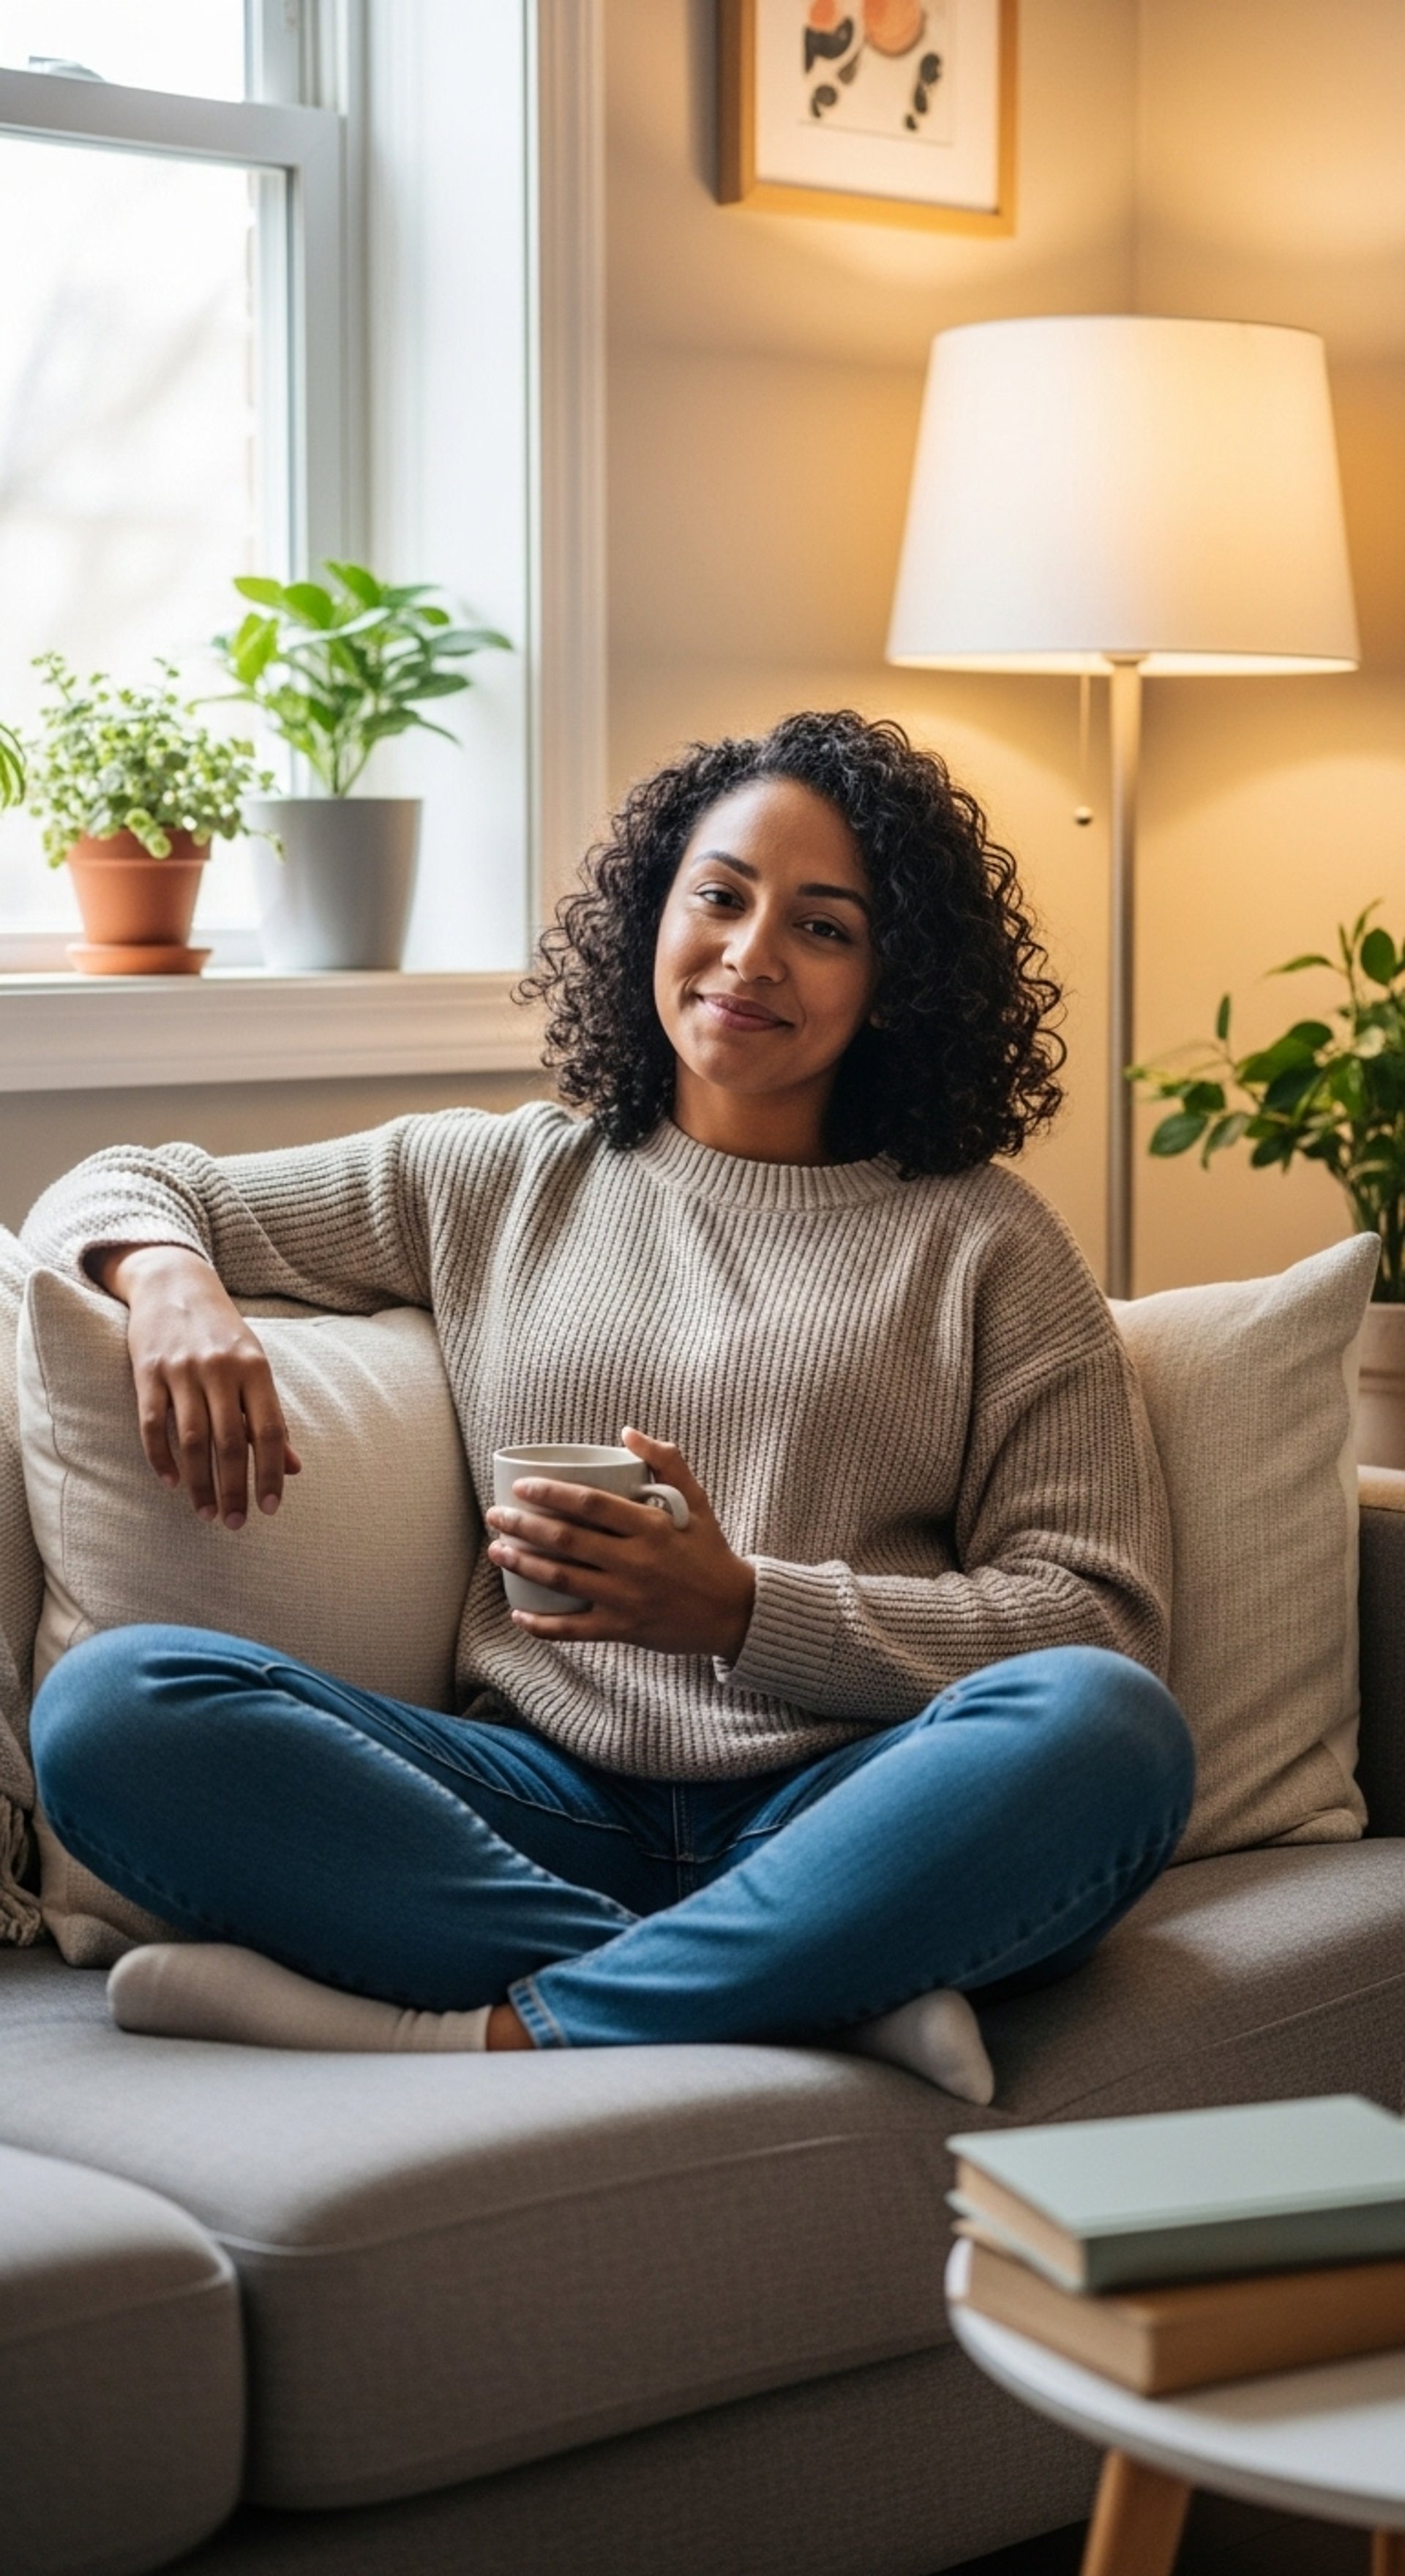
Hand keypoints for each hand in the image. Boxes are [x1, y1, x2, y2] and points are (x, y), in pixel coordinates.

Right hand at [95, 1243, 301, 1528]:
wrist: (175, 1283)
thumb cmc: (222, 1333)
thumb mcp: (254, 1366)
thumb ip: (269, 1416)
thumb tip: (294, 1467)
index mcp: (255, 1369)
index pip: (270, 1432)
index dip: (272, 1473)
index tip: (271, 1508)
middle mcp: (220, 1369)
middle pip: (230, 1442)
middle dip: (234, 1489)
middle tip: (234, 1523)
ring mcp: (182, 1370)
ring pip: (191, 1439)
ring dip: (199, 1482)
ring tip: (205, 1512)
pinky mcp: (147, 1371)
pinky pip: (152, 1423)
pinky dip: (160, 1457)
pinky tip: (171, 1483)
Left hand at [485, 1427, 755, 1658]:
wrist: (734, 1611)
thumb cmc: (710, 1552)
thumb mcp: (696, 1502)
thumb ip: (668, 1463)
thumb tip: (628, 1432)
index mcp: (651, 1526)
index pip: (590, 1504)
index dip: (550, 1494)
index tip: (521, 1487)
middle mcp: (636, 1562)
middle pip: (566, 1541)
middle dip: (523, 1527)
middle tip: (496, 1517)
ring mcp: (627, 1598)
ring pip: (562, 1580)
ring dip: (523, 1565)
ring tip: (497, 1552)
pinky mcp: (624, 1628)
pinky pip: (574, 1630)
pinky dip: (542, 1624)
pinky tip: (518, 1613)